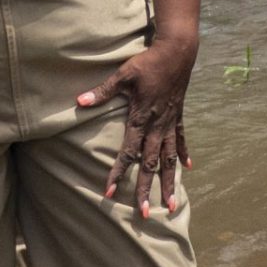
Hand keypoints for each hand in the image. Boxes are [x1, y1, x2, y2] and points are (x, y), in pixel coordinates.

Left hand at [77, 25, 198, 217]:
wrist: (178, 52)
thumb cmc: (148, 62)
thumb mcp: (123, 75)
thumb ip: (103, 91)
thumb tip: (79, 101)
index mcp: (142, 118)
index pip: (128, 151)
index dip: (118, 172)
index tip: (109, 191)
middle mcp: (157, 125)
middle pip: (150, 163)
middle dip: (146, 189)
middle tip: (144, 214)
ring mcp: (170, 123)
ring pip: (169, 159)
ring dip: (170, 182)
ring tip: (172, 204)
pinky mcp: (178, 116)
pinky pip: (180, 140)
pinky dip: (182, 154)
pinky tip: (187, 169)